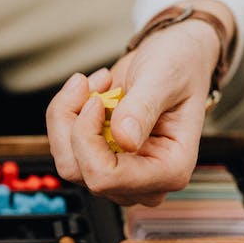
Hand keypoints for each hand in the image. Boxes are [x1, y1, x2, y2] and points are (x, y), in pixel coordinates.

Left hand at [47, 6, 228, 205]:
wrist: (173, 60)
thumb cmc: (179, 67)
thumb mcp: (164, 77)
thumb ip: (143, 107)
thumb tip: (124, 140)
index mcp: (170, 170)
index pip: (108, 177)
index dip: (88, 139)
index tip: (95, 100)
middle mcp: (143, 182)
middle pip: (81, 172)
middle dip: (72, 124)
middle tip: (88, 83)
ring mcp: (120, 175)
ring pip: (67, 163)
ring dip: (66, 118)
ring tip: (89, 84)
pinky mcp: (101, 163)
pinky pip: (65, 149)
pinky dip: (66, 116)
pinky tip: (89, 92)